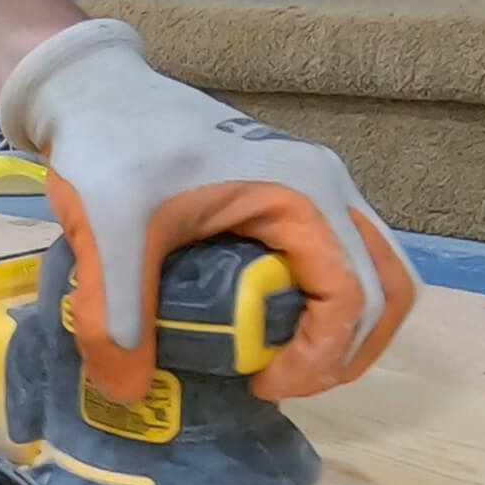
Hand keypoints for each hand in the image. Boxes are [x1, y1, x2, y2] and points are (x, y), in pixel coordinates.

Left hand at [0, 18, 417, 403]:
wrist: (97, 90)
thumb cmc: (111, 146)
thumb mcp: (107, 232)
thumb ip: (118, 316)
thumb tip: (128, 394)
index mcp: (302, 193)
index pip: (354, 296)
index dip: (322, 357)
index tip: (260, 382)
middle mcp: (326, 189)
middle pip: (388, 289)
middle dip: (347, 353)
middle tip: (280, 382)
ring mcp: (316, 190)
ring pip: (372, 275)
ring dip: (343, 331)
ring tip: (279, 364)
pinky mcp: (294, 198)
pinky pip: (340, 262)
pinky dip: (324, 307)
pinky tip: (263, 329)